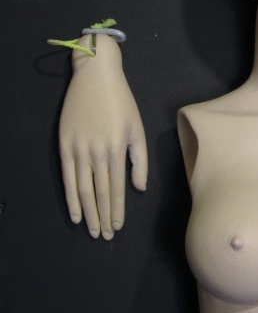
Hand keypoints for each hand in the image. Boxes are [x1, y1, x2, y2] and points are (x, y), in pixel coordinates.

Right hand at [59, 34, 146, 239]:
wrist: (95, 76)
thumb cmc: (121, 102)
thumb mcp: (137, 128)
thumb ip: (139, 160)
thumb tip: (138, 189)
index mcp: (117, 149)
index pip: (116, 189)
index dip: (117, 211)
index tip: (118, 227)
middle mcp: (96, 152)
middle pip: (99, 193)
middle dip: (103, 217)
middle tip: (105, 236)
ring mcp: (78, 149)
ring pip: (82, 189)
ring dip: (88, 213)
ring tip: (92, 230)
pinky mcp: (64, 144)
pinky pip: (67, 176)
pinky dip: (70, 197)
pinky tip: (75, 213)